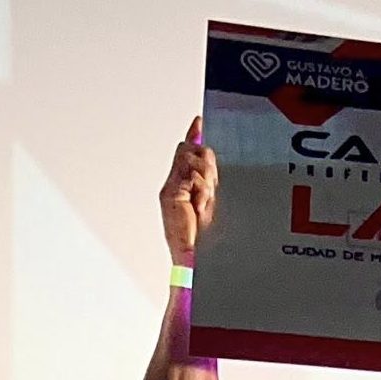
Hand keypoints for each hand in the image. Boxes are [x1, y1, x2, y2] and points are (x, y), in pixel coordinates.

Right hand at [160, 116, 217, 266]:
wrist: (192, 257)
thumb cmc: (202, 236)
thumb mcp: (209, 205)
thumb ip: (208, 184)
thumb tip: (210, 165)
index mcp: (182, 186)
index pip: (186, 154)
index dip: (192, 136)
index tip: (198, 120)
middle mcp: (173, 184)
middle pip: (191, 153)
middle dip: (207, 165)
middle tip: (210, 188)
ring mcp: (170, 189)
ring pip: (192, 161)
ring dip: (206, 180)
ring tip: (205, 202)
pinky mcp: (170, 195)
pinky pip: (192, 178)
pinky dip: (201, 190)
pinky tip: (200, 205)